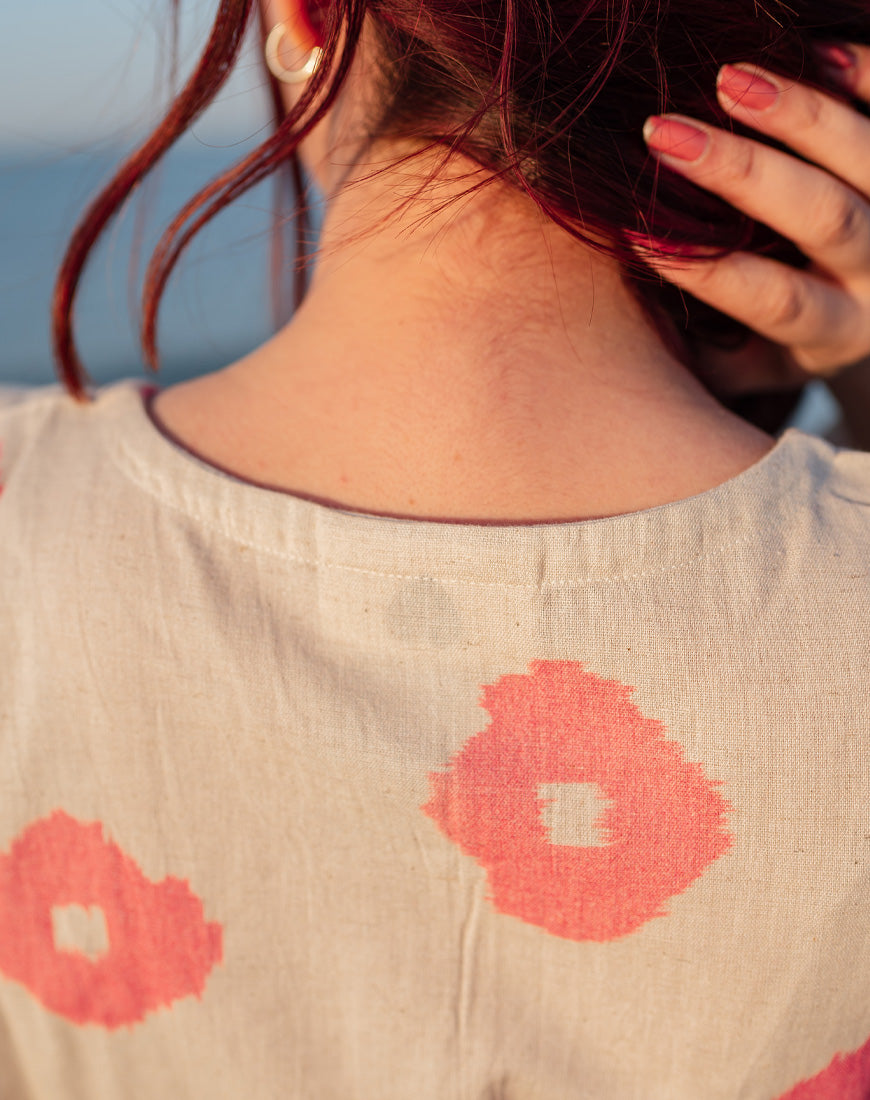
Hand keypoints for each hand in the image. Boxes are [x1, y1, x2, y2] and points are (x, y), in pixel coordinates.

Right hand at [636, 42, 869, 402]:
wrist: (864, 309)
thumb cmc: (780, 338)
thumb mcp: (744, 360)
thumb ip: (694, 344)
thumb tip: (619, 309)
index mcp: (835, 334)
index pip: (777, 302)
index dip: (709, 270)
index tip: (637, 235)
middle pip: (824, 219)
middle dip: (742, 173)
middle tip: (665, 134)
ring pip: (865, 160)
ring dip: (796, 114)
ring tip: (728, 80)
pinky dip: (863, 76)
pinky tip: (816, 52)